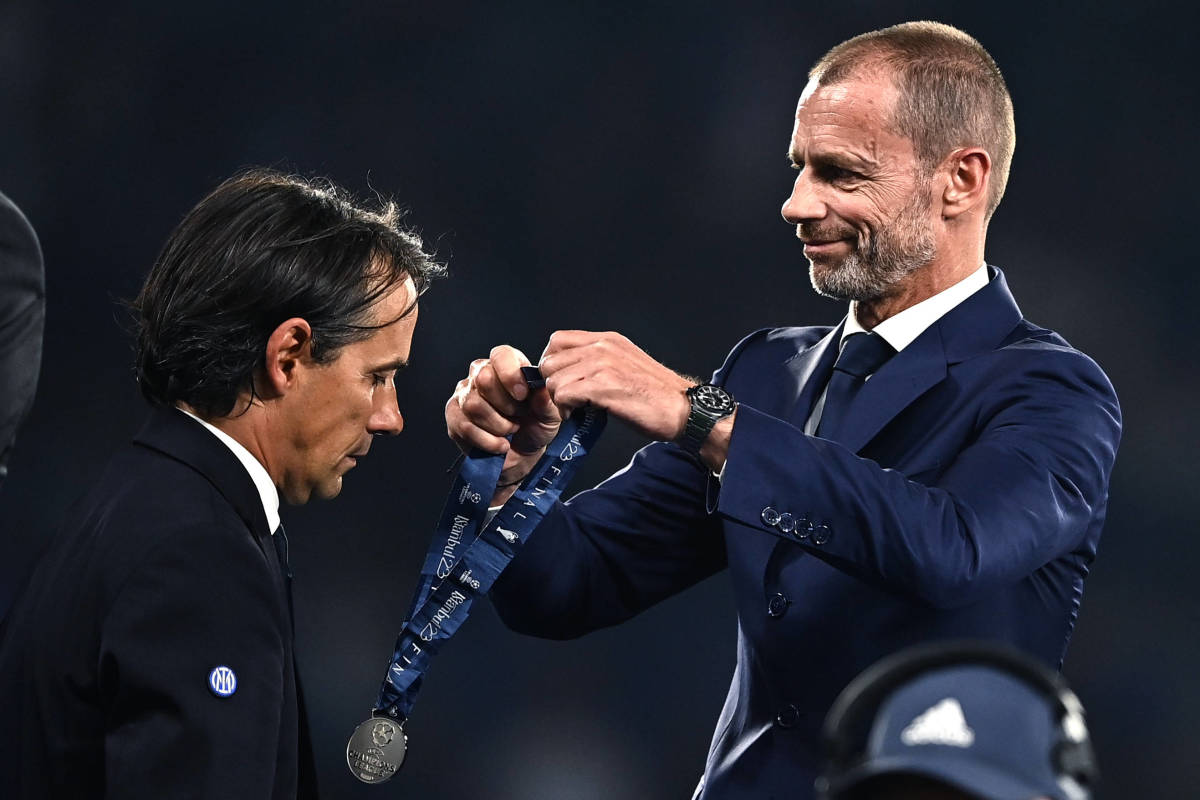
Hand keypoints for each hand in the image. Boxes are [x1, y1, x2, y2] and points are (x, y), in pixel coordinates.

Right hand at [446, 345, 563, 501]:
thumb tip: (540, 390)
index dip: (510, 374)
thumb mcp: (550, 415)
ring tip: (510, 430)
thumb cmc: (536, 426)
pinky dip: (487, 440)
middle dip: (506, 405)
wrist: (523, 455)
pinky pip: (464, 426)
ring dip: (498, 425)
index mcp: (507, 364)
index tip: (522, 395)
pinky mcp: (454, 416)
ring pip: (473, 405)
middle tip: (519, 417)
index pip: (501, 355)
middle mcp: (481, 373)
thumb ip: (547, 401)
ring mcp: (464, 394)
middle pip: (483, 379)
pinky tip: (500, 444)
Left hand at [538, 330, 693, 441]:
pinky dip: (567, 409)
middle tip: (567, 401)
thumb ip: (600, 361)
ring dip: (560, 400)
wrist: (684, 410)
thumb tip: (571, 371)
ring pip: (553, 380)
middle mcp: (603, 347)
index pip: (558, 340)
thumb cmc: (656, 395)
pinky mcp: (604, 387)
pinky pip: (564, 395)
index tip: (560, 381)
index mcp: (608, 340)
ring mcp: (603, 365)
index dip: (552, 363)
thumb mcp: (626, 364)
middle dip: (553, 384)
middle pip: (550, 361)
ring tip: (576, 409)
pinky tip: (581, 414)